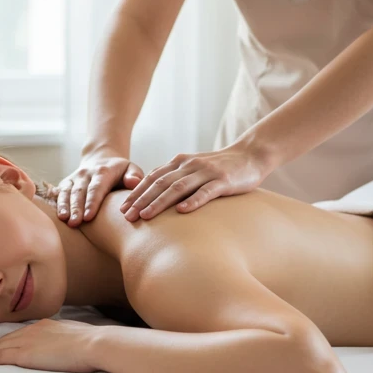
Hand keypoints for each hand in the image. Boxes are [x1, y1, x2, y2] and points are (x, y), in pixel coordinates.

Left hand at [0, 319, 99, 372]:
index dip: (6, 340)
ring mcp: (28, 341)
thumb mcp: (78, 338)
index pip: (20, 334)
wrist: (94, 344)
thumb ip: (67, 342)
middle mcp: (33, 330)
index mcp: (46, 325)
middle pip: (5, 339)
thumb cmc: (92, 343)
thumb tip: (70, 348)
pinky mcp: (25, 354)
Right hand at [57, 149, 144, 225]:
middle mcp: (86, 173)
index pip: (97, 188)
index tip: (88, 217)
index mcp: (103, 171)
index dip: (92, 202)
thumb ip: (134, 175)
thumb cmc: (120, 171)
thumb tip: (133, 183)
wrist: (101, 159)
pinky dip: (58, 203)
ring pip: (67, 192)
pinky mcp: (66, 182)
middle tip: (75, 223)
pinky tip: (57, 215)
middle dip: (76, 208)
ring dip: (65, 206)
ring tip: (64, 220)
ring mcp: (75, 177)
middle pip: (80, 192)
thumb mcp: (130, 169)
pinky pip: (60, 192)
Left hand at [120, 142, 272, 220]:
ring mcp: (206, 173)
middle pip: (160, 183)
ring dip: (160, 202)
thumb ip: (175, 177)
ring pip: (178, 188)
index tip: (122, 209)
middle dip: (141, 200)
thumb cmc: (219, 167)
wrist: (250, 155)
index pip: (152, 178)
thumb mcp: (193, 169)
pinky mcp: (223, 181)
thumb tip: (151, 194)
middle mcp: (190, 165)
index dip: (136, 193)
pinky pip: (206, 192)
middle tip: (127, 217)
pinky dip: (193, 201)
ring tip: (146, 216)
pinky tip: (182, 212)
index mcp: (180, 162)